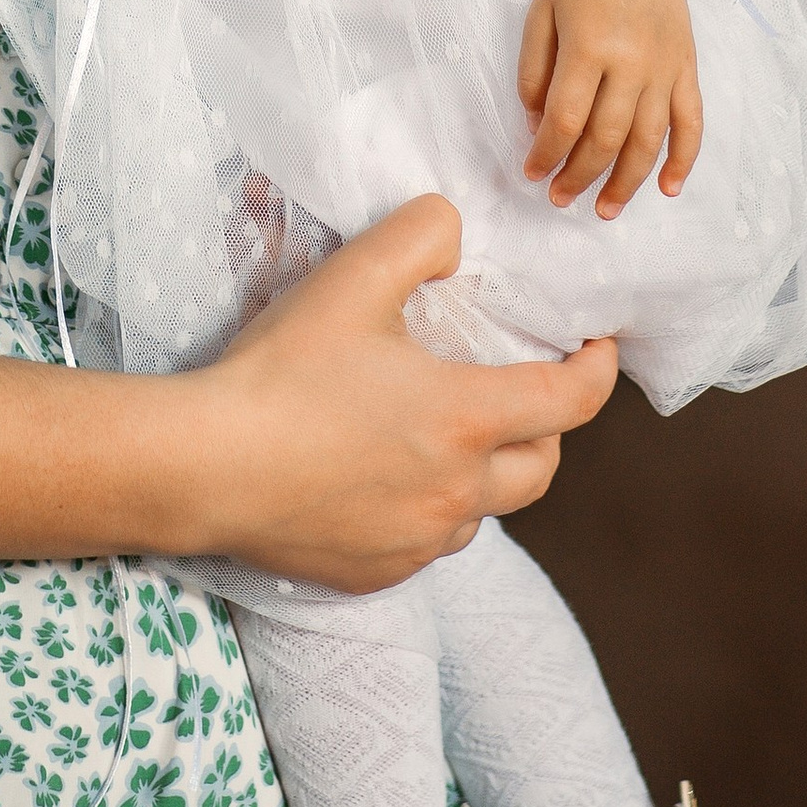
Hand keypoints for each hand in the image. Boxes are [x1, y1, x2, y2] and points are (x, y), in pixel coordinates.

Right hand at [186, 197, 617, 589]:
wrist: (207, 466)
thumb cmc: (282, 371)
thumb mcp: (354, 279)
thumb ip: (420, 236)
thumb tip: (454, 233)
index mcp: (466, 420)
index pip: (570, 401)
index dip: (598, 371)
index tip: (599, 348)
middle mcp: (457, 492)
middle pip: (543, 467)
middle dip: (548, 428)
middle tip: (524, 390)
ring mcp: (418, 542)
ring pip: (485, 511)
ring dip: (486, 475)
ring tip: (447, 435)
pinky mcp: (376, 574)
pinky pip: (428, 543)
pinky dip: (429, 510)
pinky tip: (388, 479)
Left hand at [518, 0, 703, 216]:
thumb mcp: (542, 12)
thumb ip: (534, 70)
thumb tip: (536, 123)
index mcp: (589, 46)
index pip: (566, 119)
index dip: (546, 154)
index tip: (531, 173)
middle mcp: (632, 62)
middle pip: (606, 139)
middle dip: (579, 177)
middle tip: (559, 199)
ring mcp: (665, 68)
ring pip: (648, 142)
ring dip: (625, 183)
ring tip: (604, 210)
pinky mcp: (687, 68)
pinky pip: (691, 123)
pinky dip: (683, 160)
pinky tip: (668, 189)